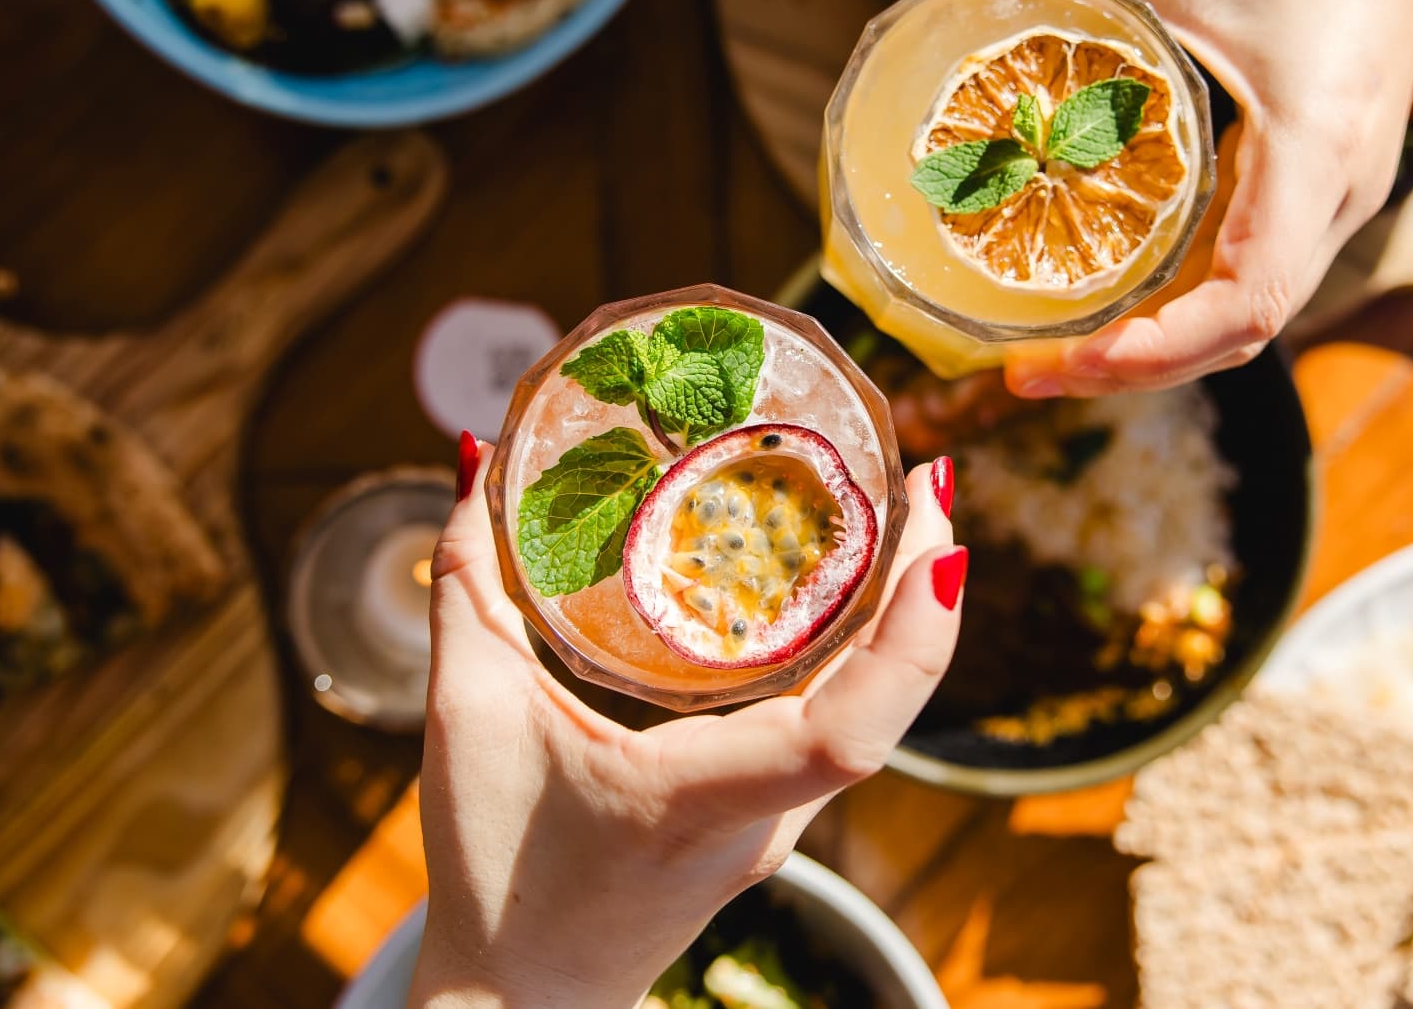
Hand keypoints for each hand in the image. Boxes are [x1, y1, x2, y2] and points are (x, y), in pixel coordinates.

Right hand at [410, 438, 963, 1008]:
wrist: (524, 1001)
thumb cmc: (496, 877)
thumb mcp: (468, 717)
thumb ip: (467, 587)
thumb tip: (471, 458)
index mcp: (699, 797)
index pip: (843, 734)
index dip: (911, 640)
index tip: (946, 543)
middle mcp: (763, 813)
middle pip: (887, 704)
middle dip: (925, 585)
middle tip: (929, 476)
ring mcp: (778, 820)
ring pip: (877, 712)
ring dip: (906, 613)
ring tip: (907, 505)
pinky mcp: (770, 815)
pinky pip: (842, 720)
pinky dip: (866, 647)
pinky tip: (852, 580)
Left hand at [999, 0, 1412, 396]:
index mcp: (1315, 149)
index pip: (1250, 300)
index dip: (1160, 348)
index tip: (1072, 358)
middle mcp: (1336, 197)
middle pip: (1238, 332)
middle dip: (1133, 368)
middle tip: (1025, 373)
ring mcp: (1334, 201)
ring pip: (1243, 315)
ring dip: (1154, 349)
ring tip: (1053, 355)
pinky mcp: (1318, 190)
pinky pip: (1245, 273)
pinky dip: (1177, 305)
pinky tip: (1108, 298)